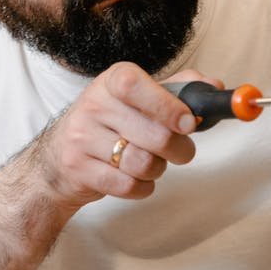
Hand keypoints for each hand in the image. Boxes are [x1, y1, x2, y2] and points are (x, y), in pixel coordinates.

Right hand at [20, 63, 220, 213]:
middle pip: (152, 134)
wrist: (56, 160)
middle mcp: (93, 105)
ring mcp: (81, 138)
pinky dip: (142, 187)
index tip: (190, 123)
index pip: (136, 86)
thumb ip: (176, 90)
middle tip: (182, 150)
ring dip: (158, 169)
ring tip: (152, 163)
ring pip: (142, 163)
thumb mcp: (136, 99)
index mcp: (111, 82)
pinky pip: (128, 186)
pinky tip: (135, 178)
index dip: (167, 106)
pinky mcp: (79, 168)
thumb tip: (213, 87)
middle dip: (178, 149)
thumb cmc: (108, 125)